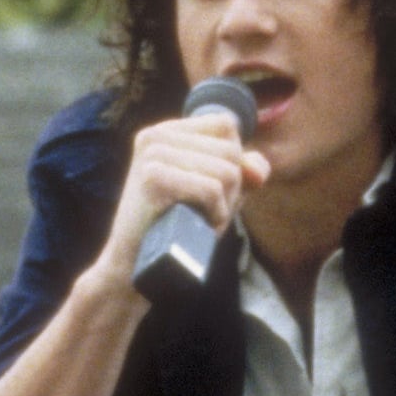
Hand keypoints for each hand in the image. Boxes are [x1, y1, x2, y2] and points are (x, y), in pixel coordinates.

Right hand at [94, 111, 270, 290]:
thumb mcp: (217, 194)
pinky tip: (196, 226)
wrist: (135, 270)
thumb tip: (259, 169)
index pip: (226, 125)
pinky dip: (215, 215)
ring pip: (227, 171)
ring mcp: (151, 154)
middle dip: (231, 190)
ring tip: (198, 221)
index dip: (233, 161)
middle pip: (231, 150)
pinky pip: (212, 189)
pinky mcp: (152, 177)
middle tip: (202, 214)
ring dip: (224, 206)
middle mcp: (155, 136)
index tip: (210, 193)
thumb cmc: (179, 231)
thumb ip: (242, 172)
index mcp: (165, 132)